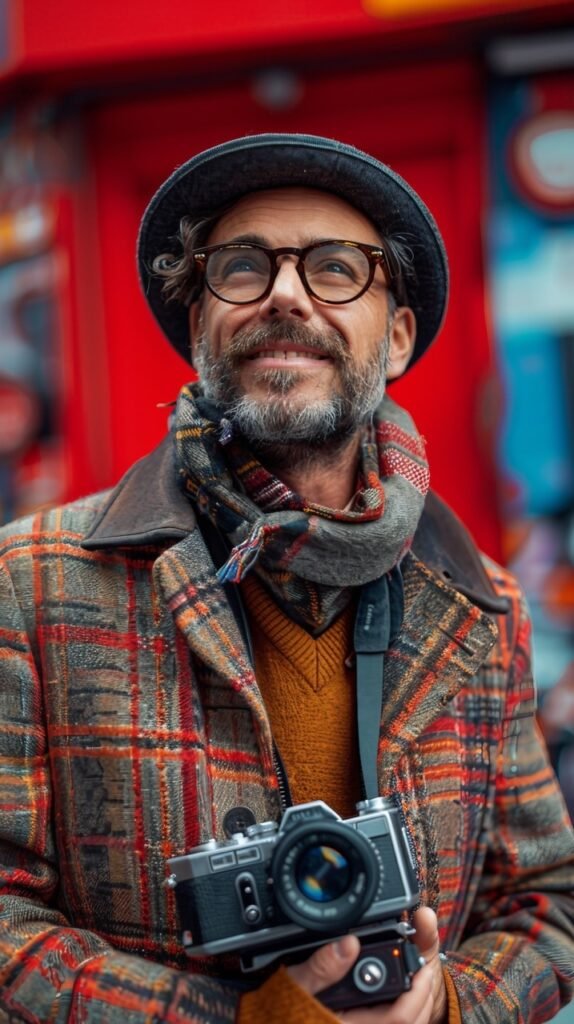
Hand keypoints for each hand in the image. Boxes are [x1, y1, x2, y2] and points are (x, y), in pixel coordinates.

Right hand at [287, 908, 445, 1023]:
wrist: (270, 1022)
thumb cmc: (278, 1013)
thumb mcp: (295, 986)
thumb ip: (321, 967)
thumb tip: (349, 943)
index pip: (401, 1018)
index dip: (418, 991)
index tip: (423, 966)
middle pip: (412, 1023)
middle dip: (424, 994)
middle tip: (425, 966)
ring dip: (419, 1003)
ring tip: (418, 976)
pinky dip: (405, 1009)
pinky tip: (401, 991)